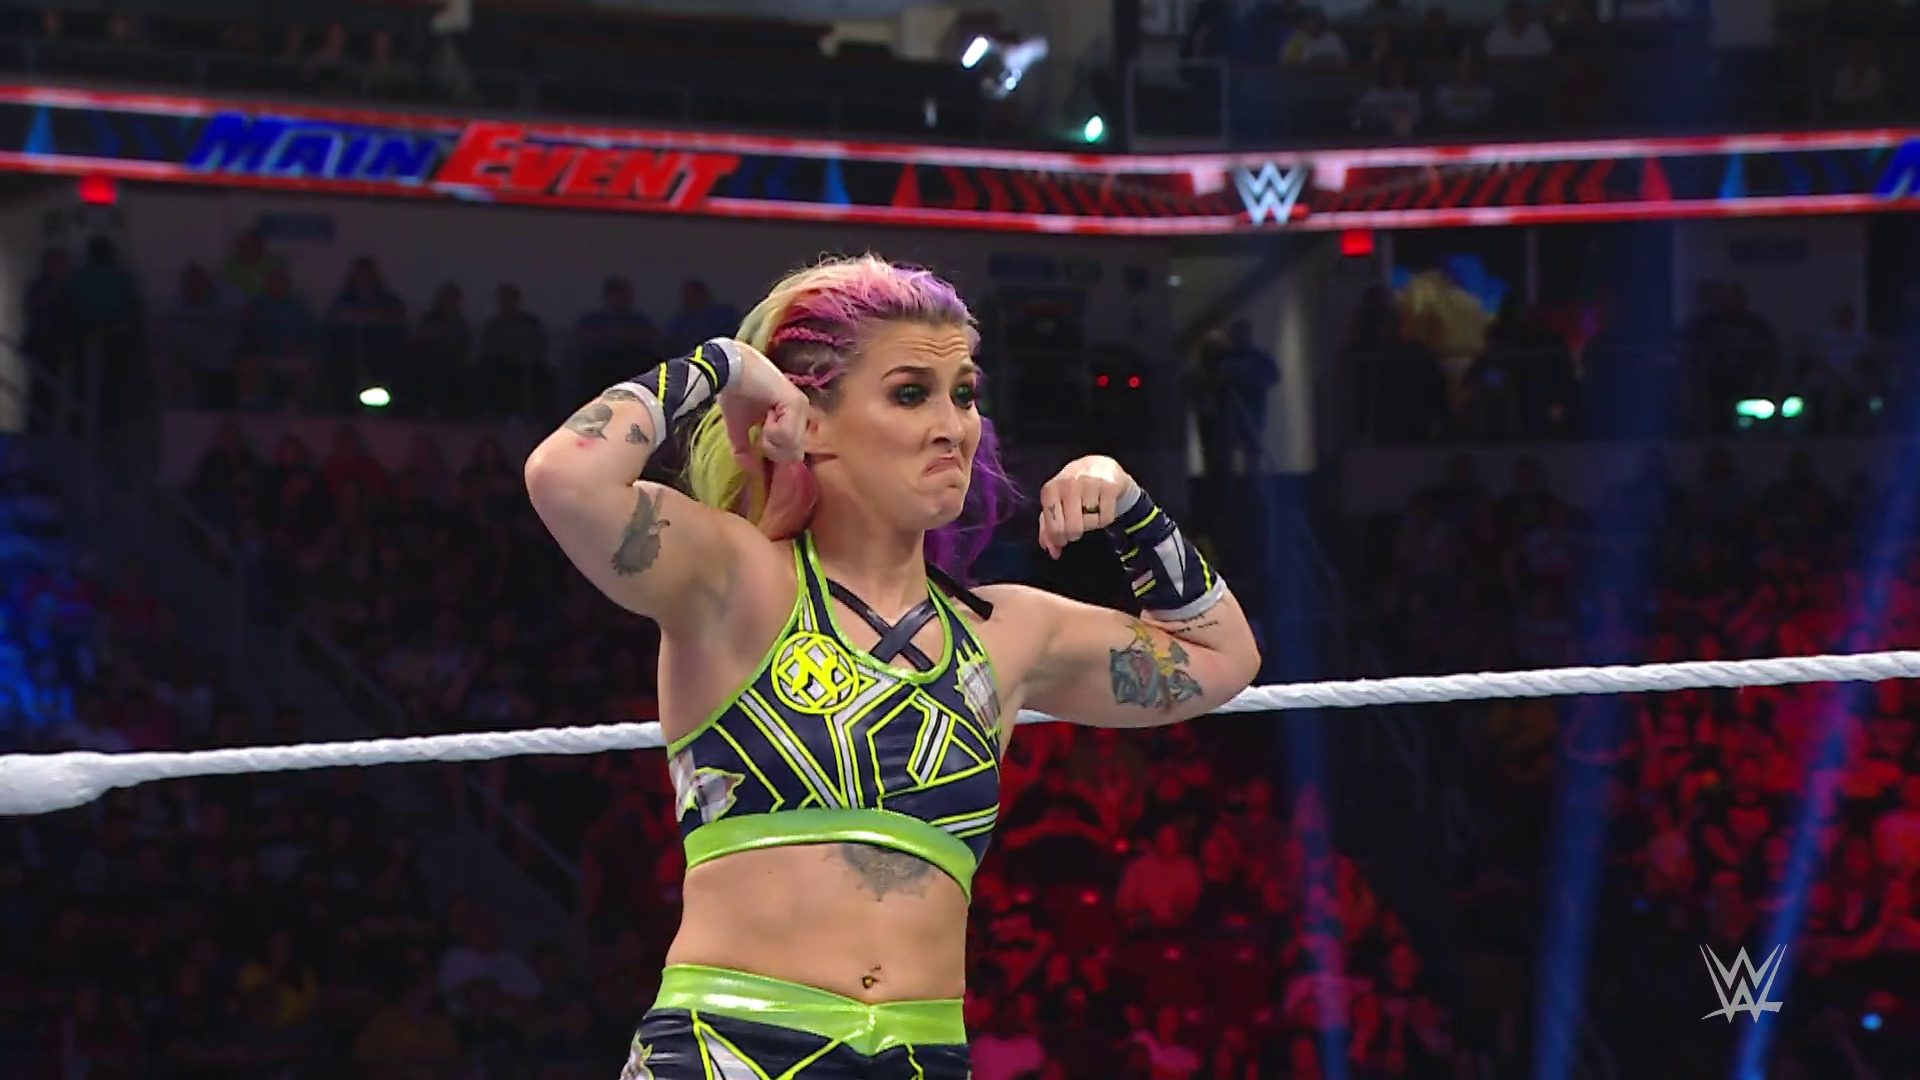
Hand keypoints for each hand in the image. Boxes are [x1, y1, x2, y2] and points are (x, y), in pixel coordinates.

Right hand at [716, 340, 807, 466]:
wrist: (727, 369)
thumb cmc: (733, 392)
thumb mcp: (739, 428)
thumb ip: (745, 449)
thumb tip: (751, 471)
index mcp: (792, 416)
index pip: (793, 452)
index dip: (776, 455)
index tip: (760, 446)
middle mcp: (802, 411)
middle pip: (795, 455)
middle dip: (773, 450)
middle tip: (761, 431)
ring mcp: (801, 406)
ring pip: (793, 448)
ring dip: (771, 440)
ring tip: (763, 420)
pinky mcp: (796, 402)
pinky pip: (787, 435)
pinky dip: (771, 431)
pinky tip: (766, 414)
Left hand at [1037, 455, 1132, 558]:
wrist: (1099, 465)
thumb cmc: (1073, 488)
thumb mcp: (1055, 503)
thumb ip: (1048, 528)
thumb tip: (1052, 551)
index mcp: (1051, 489)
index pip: (1054, 527)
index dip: (1059, 539)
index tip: (1062, 539)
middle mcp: (1069, 484)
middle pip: (1072, 529)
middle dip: (1075, 533)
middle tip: (1078, 524)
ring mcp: (1090, 483)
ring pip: (1091, 524)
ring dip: (1091, 523)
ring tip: (1090, 509)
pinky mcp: (1109, 486)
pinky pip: (1106, 518)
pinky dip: (1105, 518)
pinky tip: (1102, 506)